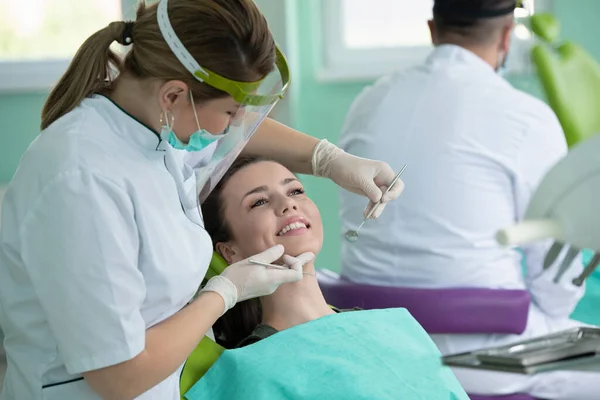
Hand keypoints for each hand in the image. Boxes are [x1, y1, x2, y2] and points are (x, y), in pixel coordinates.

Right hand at [200, 245, 314, 313]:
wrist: (224, 292)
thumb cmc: (237, 276)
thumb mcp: (253, 261)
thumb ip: (269, 255)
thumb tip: (281, 249)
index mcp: (273, 279)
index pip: (297, 274)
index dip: (296, 262)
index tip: (285, 255)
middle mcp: (274, 285)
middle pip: (291, 273)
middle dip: (297, 262)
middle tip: (310, 253)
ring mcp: (269, 287)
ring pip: (282, 274)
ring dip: (285, 264)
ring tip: (286, 254)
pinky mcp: (263, 287)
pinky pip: (275, 277)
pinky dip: (277, 268)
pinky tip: (272, 262)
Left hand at [312, 139, 403, 217]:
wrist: (336, 167)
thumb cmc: (349, 168)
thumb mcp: (361, 178)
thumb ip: (371, 189)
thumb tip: (379, 200)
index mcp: (384, 172)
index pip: (397, 185)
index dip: (394, 193)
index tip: (383, 198)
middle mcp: (382, 179)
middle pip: (389, 195)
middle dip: (382, 204)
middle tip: (374, 214)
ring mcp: (375, 186)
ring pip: (380, 200)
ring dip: (376, 208)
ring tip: (369, 216)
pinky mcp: (368, 191)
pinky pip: (373, 202)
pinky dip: (370, 208)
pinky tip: (365, 214)